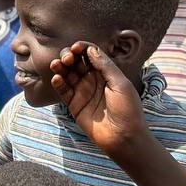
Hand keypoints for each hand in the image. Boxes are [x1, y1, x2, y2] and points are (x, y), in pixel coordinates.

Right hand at [49, 42, 149, 156]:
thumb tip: (90, 50)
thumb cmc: (128, 110)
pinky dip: (58, 82)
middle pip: (76, 62)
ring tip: (57, 65)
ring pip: (67, 74)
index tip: (76, 47)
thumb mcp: (121, 84)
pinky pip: (63, 90)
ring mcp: (82, 92)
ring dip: (60, 66)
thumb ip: (105, 66)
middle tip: (68, 59)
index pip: (90, 54)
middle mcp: (93, 80)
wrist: (124, 138)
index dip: (82, 48)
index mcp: (106, 73)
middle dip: (69, 56)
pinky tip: (57, 79)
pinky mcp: (74, 104)